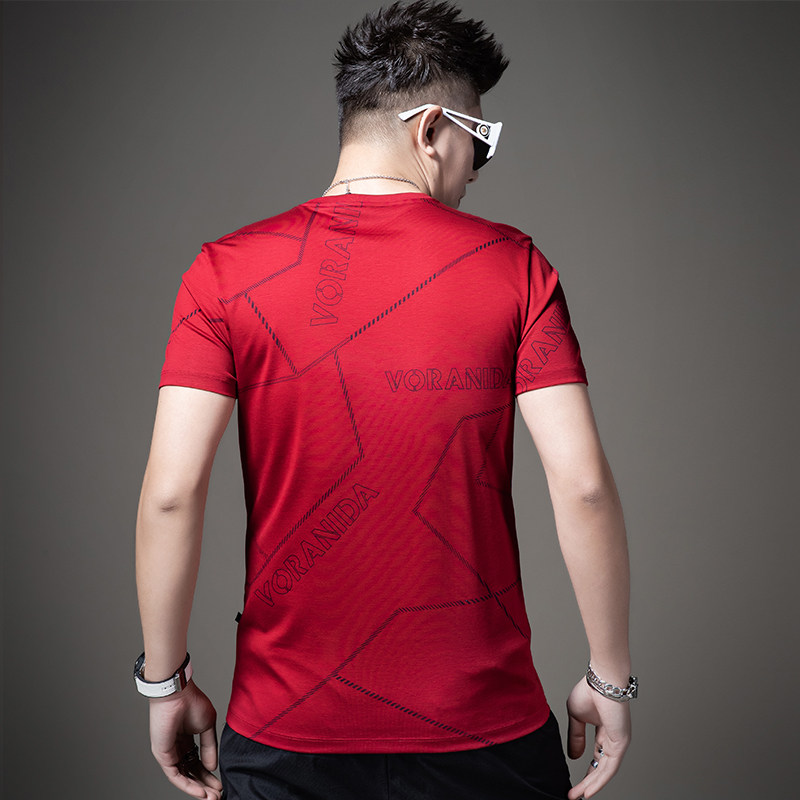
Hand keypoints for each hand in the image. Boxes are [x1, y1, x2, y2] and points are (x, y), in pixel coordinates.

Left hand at [148, 679, 223, 798]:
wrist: (178, 694)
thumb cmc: (192, 703)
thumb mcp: (207, 726)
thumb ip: (209, 747)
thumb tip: (212, 767)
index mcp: (187, 739)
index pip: (198, 762)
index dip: (209, 774)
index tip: (220, 783)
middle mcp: (177, 748)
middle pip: (192, 772)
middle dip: (205, 785)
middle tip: (217, 795)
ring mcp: (169, 753)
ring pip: (184, 777)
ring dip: (197, 789)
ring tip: (211, 797)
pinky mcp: (163, 756)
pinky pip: (176, 776)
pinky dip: (188, 785)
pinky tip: (200, 792)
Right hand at [565, 677, 630, 798]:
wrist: (601, 682)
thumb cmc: (589, 691)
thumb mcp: (576, 717)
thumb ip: (575, 737)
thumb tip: (573, 756)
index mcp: (603, 730)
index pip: (596, 756)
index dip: (586, 769)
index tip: (576, 781)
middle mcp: (612, 738)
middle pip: (600, 766)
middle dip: (588, 781)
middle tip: (575, 793)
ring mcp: (618, 742)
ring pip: (605, 770)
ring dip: (591, 784)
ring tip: (579, 795)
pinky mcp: (621, 744)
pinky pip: (609, 767)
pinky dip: (599, 780)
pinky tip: (589, 789)